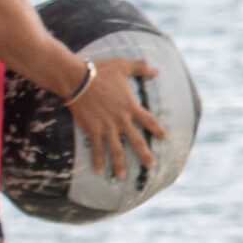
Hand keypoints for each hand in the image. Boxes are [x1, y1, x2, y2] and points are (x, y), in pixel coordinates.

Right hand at [69, 57, 166, 180]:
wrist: (77, 78)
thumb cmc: (100, 70)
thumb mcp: (123, 65)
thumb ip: (141, 67)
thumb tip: (156, 70)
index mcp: (130, 105)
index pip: (149, 120)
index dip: (157, 129)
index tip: (165, 138)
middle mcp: (121, 119)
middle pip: (136, 140)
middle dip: (144, 154)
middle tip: (151, 166)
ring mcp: (107, 126)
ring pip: (116, 149)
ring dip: (119, 164)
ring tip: (122, 176)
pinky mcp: (92, 129)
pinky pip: (96, 148)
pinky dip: (97, 160)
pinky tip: (98, 171)